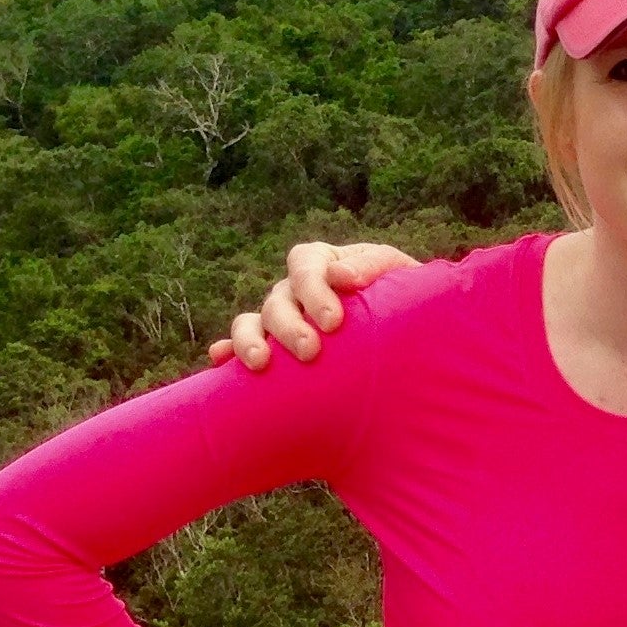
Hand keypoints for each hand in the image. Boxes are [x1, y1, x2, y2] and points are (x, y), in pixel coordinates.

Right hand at [207, 242, 416, 370]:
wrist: (407, 331)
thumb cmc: (403, 297)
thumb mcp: (396, 272)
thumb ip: (373, 266)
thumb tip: (342, 275)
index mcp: (323, 264)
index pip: (305, 263)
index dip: (313, 287)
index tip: (334, 321)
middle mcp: (294, 291)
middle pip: (279, 301)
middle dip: (291, 326)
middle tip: (311, 351)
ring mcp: (278, 320)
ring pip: (252, 323)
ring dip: (251, 340)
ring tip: (261, 363)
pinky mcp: (271, 349)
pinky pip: (239, 348)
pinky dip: (227, 352)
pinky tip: (220, 362)